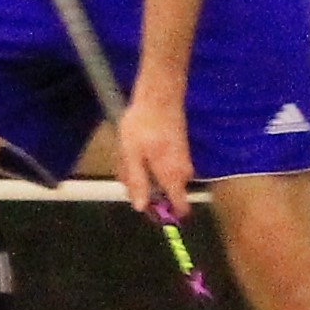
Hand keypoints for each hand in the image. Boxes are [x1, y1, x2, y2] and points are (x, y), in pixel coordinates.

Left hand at [113, 83, 196, 218]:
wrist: (160, 96)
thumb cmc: (143, 126)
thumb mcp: (131, 155)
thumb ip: (137, 182)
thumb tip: (140, 207)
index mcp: (172, 176)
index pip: (180, 207)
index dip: (165, 213)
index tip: (148, 208)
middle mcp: (184, 172)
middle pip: (165, 193)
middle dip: (145, 187)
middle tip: (126, 169)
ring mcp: (183, 160)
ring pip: (161, 178)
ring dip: (144, 172)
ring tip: (128, 154)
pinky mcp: (179, 150)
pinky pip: (162, 166)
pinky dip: (148, 162)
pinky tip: (135, 148)